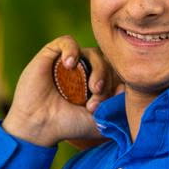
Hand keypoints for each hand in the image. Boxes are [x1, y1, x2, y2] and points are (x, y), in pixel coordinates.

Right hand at [2, 35, 119, 148]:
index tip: (106, 106)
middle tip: (98, 94)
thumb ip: (116, 109)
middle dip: (108, 79)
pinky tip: (70, 65)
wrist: (40, 126)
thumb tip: (128, 89)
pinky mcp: (52, 54)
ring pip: (93, 52)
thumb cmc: (68, 125)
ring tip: (92, 87)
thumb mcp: (99, 122)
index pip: (117, 73)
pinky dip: (72, 50)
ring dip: (98, 68)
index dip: (117, 86)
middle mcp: (85, 71)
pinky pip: (67, 41)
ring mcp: (70, 62)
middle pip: (108, 62)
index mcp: (96, 84)